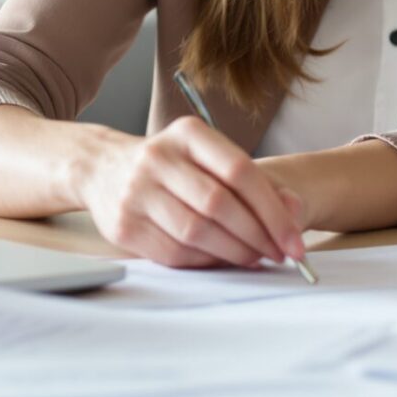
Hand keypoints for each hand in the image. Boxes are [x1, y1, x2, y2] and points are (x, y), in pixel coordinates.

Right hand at [75, 116, 307, 268]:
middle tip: (280, 254)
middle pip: (219, 204)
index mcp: (188, 134)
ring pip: (197, 232)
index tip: (294, 239)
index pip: (240, 171)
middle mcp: (158, 158)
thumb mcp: (208, 156)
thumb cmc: (171, 165)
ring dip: (234, 253)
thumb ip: (254, 180)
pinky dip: (206, 262)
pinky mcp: (124, 225)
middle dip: (258, 236)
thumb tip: (294, 211)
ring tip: (256, 258)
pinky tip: (224, 260)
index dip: (273, 210)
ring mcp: (136, 192)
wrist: (101, 168)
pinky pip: (174, 252)